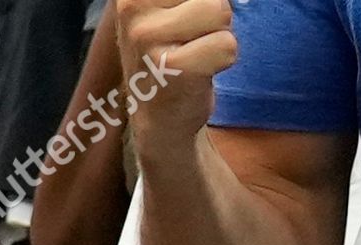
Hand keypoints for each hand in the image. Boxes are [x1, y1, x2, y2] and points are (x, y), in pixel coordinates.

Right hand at [115, 0, 237, 154]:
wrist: (159, 118)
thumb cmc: (172, 54)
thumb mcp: (169, 10)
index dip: (200, 4)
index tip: (185, 20)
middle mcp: (132, 10)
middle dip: (212, 13)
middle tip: (190, 38)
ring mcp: (148, 39)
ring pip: (220, 12)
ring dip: (219, 35)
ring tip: (194, 53)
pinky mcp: (172, 67)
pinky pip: (227, 45)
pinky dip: (223, 61)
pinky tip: (198, 73)